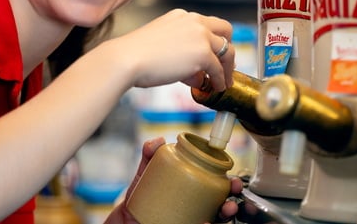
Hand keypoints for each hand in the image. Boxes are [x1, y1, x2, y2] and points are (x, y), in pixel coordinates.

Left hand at [105, 137, 243, 223]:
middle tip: (231, 202)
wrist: (124, 221)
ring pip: (215, 221)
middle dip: (231, 204)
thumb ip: (149, 156)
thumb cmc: (139, 198)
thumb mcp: (145, 175)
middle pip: (220, 207)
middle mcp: (195, 209)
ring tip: (223, 212)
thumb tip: (158, 141)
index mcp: (192, 192)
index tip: (233, 182)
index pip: (216, 187)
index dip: (229, 185)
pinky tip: (205, 223)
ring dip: (224, 217)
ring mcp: (192, 220)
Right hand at [109, 9, 235, 90]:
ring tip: (224, 82)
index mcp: (182, 16)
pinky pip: (218, 69)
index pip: (207, 24)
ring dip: (228, 68)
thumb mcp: (162, 45)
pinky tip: (215, 87)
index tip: (214, 53)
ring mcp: (200, 36)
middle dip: (228, 49)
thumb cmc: (135, 55)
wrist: (127, 59)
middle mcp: (194, 21)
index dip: (214, 40)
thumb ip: (181, 53)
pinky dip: (220, 80)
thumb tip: (197, 73)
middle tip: (225, 66)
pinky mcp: (203, 54)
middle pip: (226, 31)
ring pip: (227, 50)